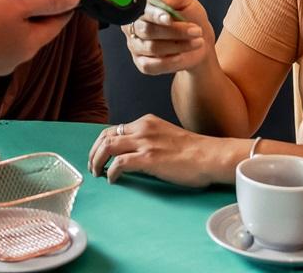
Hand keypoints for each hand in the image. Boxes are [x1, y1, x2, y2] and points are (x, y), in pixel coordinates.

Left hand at [86, 114, 238, 186]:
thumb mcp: (167, 137)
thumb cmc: (195, 152)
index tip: (99, 155)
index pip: (115, 129)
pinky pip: (119, 163)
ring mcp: (145, 142)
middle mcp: (143, 128)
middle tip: (92, 166)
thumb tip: (137, 155)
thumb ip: (151, 141)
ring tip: (97, 173)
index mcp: (147, 122)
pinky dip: (111, 172)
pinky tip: (113, 180)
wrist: (209, 156)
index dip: (102, 143)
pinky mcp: (148, 158)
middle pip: (106, 136)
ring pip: (108, 147)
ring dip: (97, 161)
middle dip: (94, 152)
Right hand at [122, 0, 212, 76]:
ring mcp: (137, 46)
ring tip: (196, 41)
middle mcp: (135, 26)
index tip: (169, 18)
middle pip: (148, 30)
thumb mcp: (186, 0)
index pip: (142, 10)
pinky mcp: (143, 63)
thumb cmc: (189, 17)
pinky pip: (151, 65)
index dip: (155, 15)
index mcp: (142, 8)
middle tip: (196, 30)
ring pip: (152, 48)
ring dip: (178, 45)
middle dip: (174, 31)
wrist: (199, 39)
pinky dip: (169, 62)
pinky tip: (181, 56)